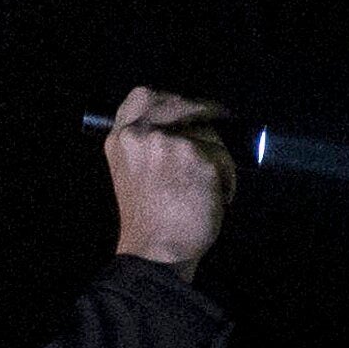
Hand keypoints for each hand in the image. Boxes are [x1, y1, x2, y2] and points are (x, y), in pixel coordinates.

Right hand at [102, 86, 238, 275]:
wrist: (155, 252)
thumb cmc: (150, 220)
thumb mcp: (132, 172)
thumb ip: (147, 145)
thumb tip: (186, 126)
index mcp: (121, 138)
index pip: (143, 95)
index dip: (172, 99)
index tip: (192, 108)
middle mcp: (142, 135)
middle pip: (184, 107)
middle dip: (206, 119)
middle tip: (220, 133)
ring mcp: (170, 144)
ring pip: (209, 134)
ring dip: (217, 158)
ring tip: (209, 188)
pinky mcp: (198, 158)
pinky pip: (225, 158)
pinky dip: (227, 179)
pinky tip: (216, 199)